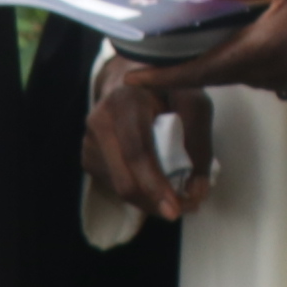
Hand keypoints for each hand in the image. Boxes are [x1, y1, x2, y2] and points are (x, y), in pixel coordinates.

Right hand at [87, 58, 225, 220]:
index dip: (156, 185)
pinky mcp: (88, 156)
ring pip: (119, 189)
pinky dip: (140, 192)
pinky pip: (115, 186)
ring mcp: (88, 140)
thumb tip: (197, 190)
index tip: (176, 209)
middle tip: (186, 208)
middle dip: (156, 202)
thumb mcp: (193, 101)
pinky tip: (156, 181)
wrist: (132, 77)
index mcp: (124, 101)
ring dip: (151, 200)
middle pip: (124, 180)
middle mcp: (99, 121)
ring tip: (178, 193)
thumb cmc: (166, 87)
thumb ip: (199, 142)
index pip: (137, 152)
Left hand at [142, 0, 286, 98]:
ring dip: (204, 64)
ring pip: (231, 73)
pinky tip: (227, 35)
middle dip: (176, 71)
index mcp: (262, 49)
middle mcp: (268, 67)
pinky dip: (229, 57)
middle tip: (146, 60)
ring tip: (179, 47)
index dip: (164, 76)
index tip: (134, 77)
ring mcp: (282, 71)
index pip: (201, 71)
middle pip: (211, 75)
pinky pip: (251, 68)